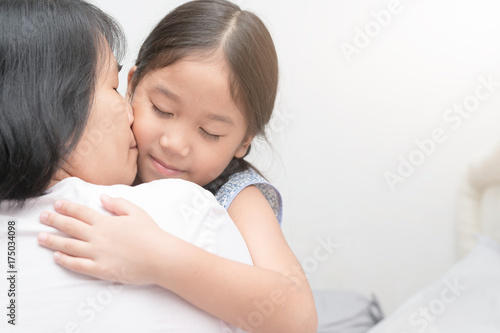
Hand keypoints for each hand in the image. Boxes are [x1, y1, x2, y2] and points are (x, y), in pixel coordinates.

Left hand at [38, 195, 166, 284]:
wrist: (160, 257)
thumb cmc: (151, 234)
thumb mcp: (137, 212)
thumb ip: (118, 203)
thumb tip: (102, 197)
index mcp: (106, 221)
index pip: (81, 212)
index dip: (67, 207)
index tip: (57, 204)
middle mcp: (98, 236)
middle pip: (70, 227)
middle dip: (54, 221)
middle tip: (42, 217)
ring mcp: (97, 253)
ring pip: (69, 246)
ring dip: (53, 240)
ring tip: (40, 237)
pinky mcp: (100, 269)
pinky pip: (78, 265)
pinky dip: (66, 261)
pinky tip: (57, 257)